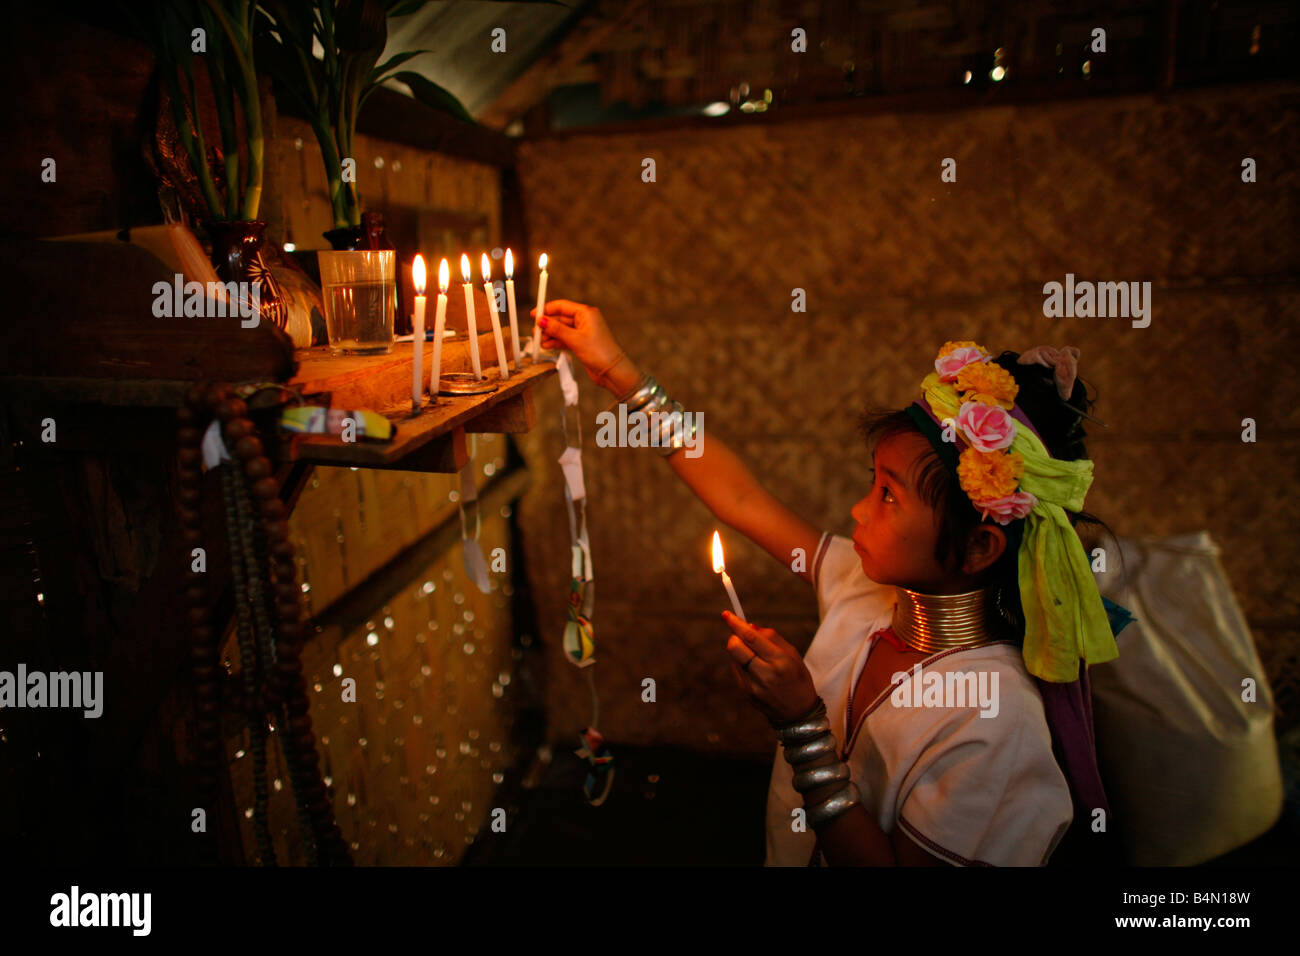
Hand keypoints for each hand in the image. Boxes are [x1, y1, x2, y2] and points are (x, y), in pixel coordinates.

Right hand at [530, 300, 627, 392]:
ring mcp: (583, 332)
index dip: (546, 309)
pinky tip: (547, 346)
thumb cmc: (600, 353)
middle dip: (547, 325)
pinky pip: (565, 338)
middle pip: (560, 318)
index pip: (562, 306)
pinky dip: (556, 341)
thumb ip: (556, 329)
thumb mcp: (575, 339)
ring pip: (561, 329)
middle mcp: (585, 320)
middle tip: (536, 333)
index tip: (534, 314)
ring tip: (540, 342)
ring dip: (550, 335)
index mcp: (586, 313)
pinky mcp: (582, 343)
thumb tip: (541, 321)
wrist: (612, 371)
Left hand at [722, 610, 819, 725]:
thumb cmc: (797, 678)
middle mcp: (765, 674)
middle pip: (735, 647)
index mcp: (780, 661)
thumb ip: (772, 637)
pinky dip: (740, 664)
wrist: (798, 713)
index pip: (751, 638)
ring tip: (755, 656)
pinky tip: (754, 669)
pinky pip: (736, 671)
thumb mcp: (793, 654)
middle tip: (741, 636)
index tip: (726, 615)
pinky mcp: (746, 694)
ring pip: (733, 658)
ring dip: (739, 651)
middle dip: (734, 636)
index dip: (736, 624)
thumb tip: (749, 625)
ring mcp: (753, 686)